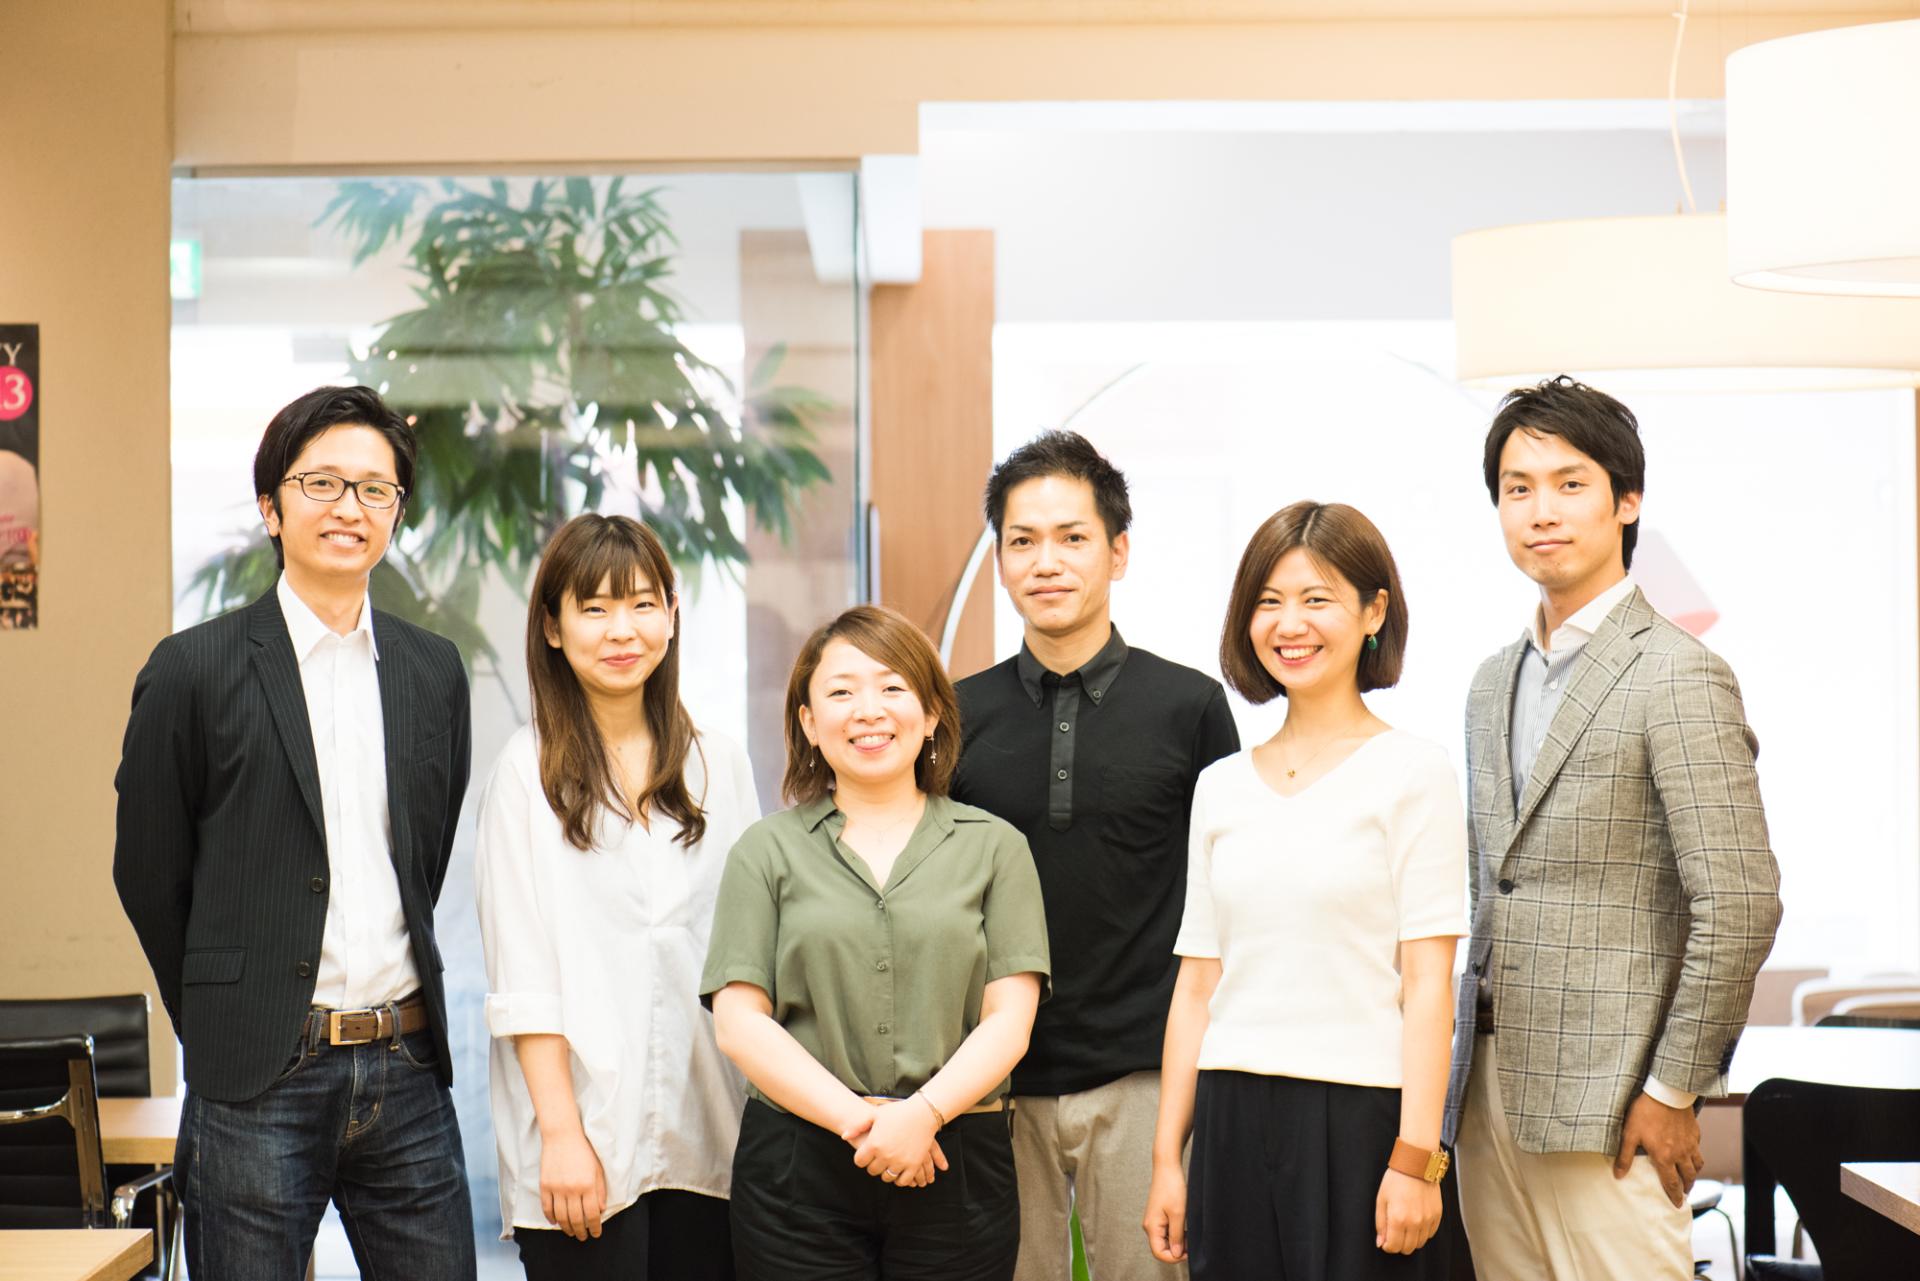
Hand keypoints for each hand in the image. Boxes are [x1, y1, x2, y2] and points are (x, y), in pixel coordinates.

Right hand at [538, 1127, 606, 1240]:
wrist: (562, 1135)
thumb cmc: (584, 1150)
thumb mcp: (598, 1169)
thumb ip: (600, 1190)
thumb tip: (600, 1210)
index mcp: (588, 1185)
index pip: (592, 1214)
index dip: (594, 1227)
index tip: (595, 1234)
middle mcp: (572, 1189)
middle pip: (576, 1219)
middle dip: (580, 1231)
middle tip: (583, 1237)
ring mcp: (557, 1188)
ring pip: (561, 1217)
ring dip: (566, 1228)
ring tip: (571, 1232)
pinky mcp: (545, 1185)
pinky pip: (547, 1208)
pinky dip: (551, 1218)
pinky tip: (555, 1222)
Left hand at [851, 1099, 947, 1187]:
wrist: (922, 1113)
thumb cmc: (897, 1112)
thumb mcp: (875, 1115)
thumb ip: (858, 1127)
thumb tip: (844, 1137)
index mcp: (874, 1143)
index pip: (859, 1161)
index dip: (861, 1158)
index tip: (866, 1155)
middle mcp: (885, 1155)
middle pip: (872, 1170)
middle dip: (873, 1165)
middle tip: (878, 1158)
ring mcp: (900, 1161)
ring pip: (887, 1177)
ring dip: (886, 1172)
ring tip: (888, 1164)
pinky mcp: (913, 1165)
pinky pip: (903, 1181)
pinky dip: (900, 1179)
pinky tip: (899, 1171)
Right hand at [1143, 1161, 1188, 1262]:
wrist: (1167, 1167)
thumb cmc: (1171, 1187)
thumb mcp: (1178, 1214)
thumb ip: (1176, 1236)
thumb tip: (1175, 1254)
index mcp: (1151, 1227)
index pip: (1159, 1253)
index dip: (1173, 1257)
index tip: (1188, 1252)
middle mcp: (1150, 1225)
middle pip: (1161, 1248)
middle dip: (1177, 1249)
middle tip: (1192, 1243)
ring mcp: (1154, 1220)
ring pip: (1165, 1240)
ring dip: (1178, 1241)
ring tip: (1190, 1234)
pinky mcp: (1159, 1215)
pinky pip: (1166, 1231)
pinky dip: (1177, 1233)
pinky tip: (1186, 1227)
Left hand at [1375, 1169, 1441, 1254]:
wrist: (1416, 1165)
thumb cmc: (1396, 1180)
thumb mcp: (1381, 1200)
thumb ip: (1380, 1224)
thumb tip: (1381, 1243)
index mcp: (1398, 1219)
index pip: (1394, 1247)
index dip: (1388, 1246)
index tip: (1386, 1240)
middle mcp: (1415, 1222)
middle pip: (1408, 1248)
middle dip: (1399, 1244)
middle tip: (1395, 1234)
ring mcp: (1428, 1219)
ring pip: (1420, 1244)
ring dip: (1411, 1240)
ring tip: (1405, 1227)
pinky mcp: (1437, 1215)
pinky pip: (1430, 1234)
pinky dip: (1422, 1233)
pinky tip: (1416, 1222)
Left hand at [1614, 1091, 1702, 1207]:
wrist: (1666, 1093)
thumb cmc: (1645, 1112)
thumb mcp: (1630, 1134)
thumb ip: (1625, 1156)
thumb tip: (1618, 1175)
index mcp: (1665, 1157)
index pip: (1672, 1183)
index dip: (1674, 1196)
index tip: (1677, 1205)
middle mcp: (1681, 1154)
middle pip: (1688, 1177)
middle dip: (1686, 1188)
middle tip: (1684, 1193)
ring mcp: (1690, 1144)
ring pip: (1697, 1165)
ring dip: (1694, 1174)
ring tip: (1689, 1178)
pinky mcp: (1695, 1133)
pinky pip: (1698, 1149)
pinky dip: (1696, 1157)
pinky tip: (1691, 1154)